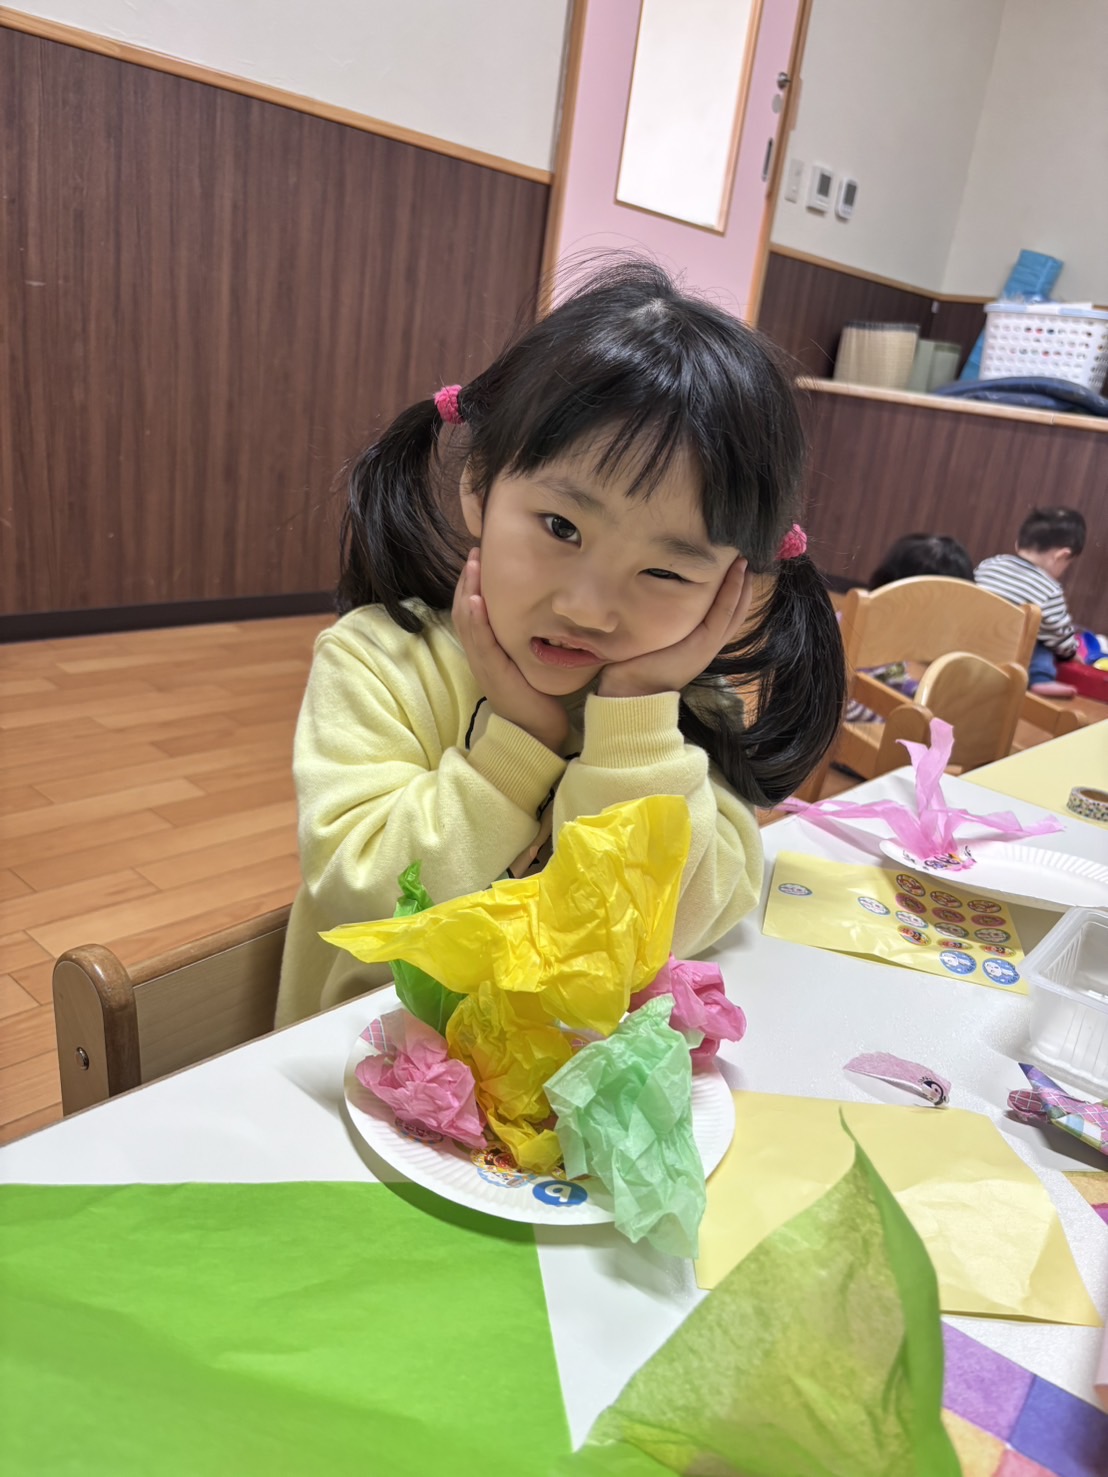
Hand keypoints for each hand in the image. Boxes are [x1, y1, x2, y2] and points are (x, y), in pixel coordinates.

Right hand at [453, 549, 568, 751]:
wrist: (536, 734)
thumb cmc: (538, 699)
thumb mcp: (530, 661)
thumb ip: (528, 639)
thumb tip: (545, 612)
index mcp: (488, 650)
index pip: (473, 610)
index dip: (473, 583)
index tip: (481, 557)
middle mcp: (480, 655)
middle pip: (464, 609)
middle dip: (469, 578)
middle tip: (476, 551)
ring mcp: (483, 664)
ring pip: (467, 621)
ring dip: (468, 590)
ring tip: (473, 565)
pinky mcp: (492, 674)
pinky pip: (479, 643)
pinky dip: (475, 620)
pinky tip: (476, 601)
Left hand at [598, 557, 751, 698]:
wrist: (630, 694)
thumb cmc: (632, 668)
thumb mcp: (649, 638)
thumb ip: (658, 622)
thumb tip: (645, 596)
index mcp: (697, 645)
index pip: (722, 615)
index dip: (731, 593)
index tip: (733, 569)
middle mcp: (707, 645)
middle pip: (734, 612)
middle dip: (741, 586)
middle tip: (745, 559)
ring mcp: (708, 646)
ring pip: (733, 610)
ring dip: (741, 584)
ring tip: (745, 560)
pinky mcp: (703, 645)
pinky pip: (724, 613)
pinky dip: (732, 592)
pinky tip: (737, 573)